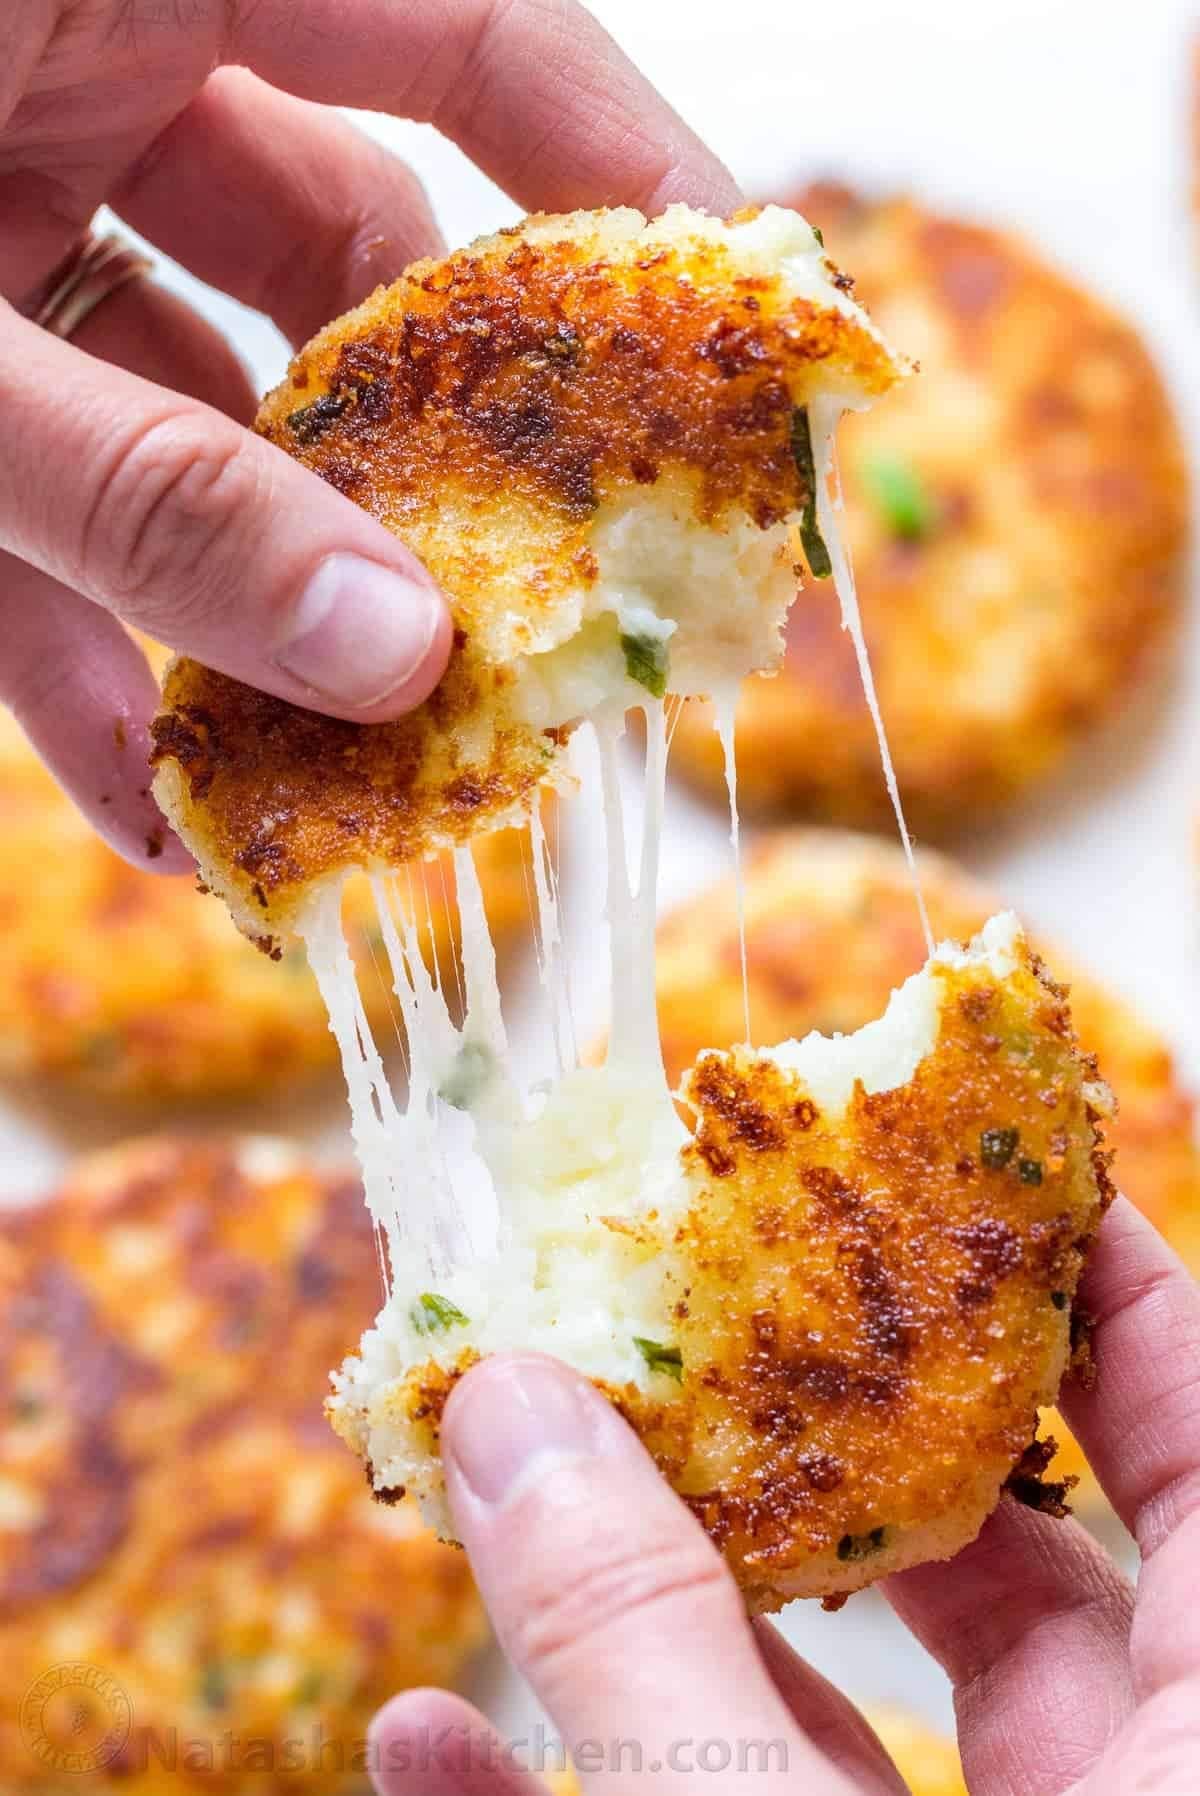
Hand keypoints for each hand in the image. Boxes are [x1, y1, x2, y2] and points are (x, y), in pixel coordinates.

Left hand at [0, 2, 737, 868]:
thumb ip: (142, 492)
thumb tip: (390, 659)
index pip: (459, 32)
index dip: (618, 176)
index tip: (730, 347)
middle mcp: (92, 75)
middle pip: (345, 272)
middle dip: (429, 475)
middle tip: (528, 635)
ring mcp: (1, 206)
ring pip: (194, 409)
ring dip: (253, 599)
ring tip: (345, 767)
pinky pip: (42, 490)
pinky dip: (84, 637)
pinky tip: (149, 791)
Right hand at [367, 1198, 1199, 1792]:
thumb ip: (648, 1648)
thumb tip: (511, 1412)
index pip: (1192, 1433)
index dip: (1099, 1281)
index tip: (963, 1162)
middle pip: (992, 1563)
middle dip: (814, 1436)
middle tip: (690, 1319)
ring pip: (832, 1716)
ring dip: (654, 1623)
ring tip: (515, 1500)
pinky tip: (432, 1746)